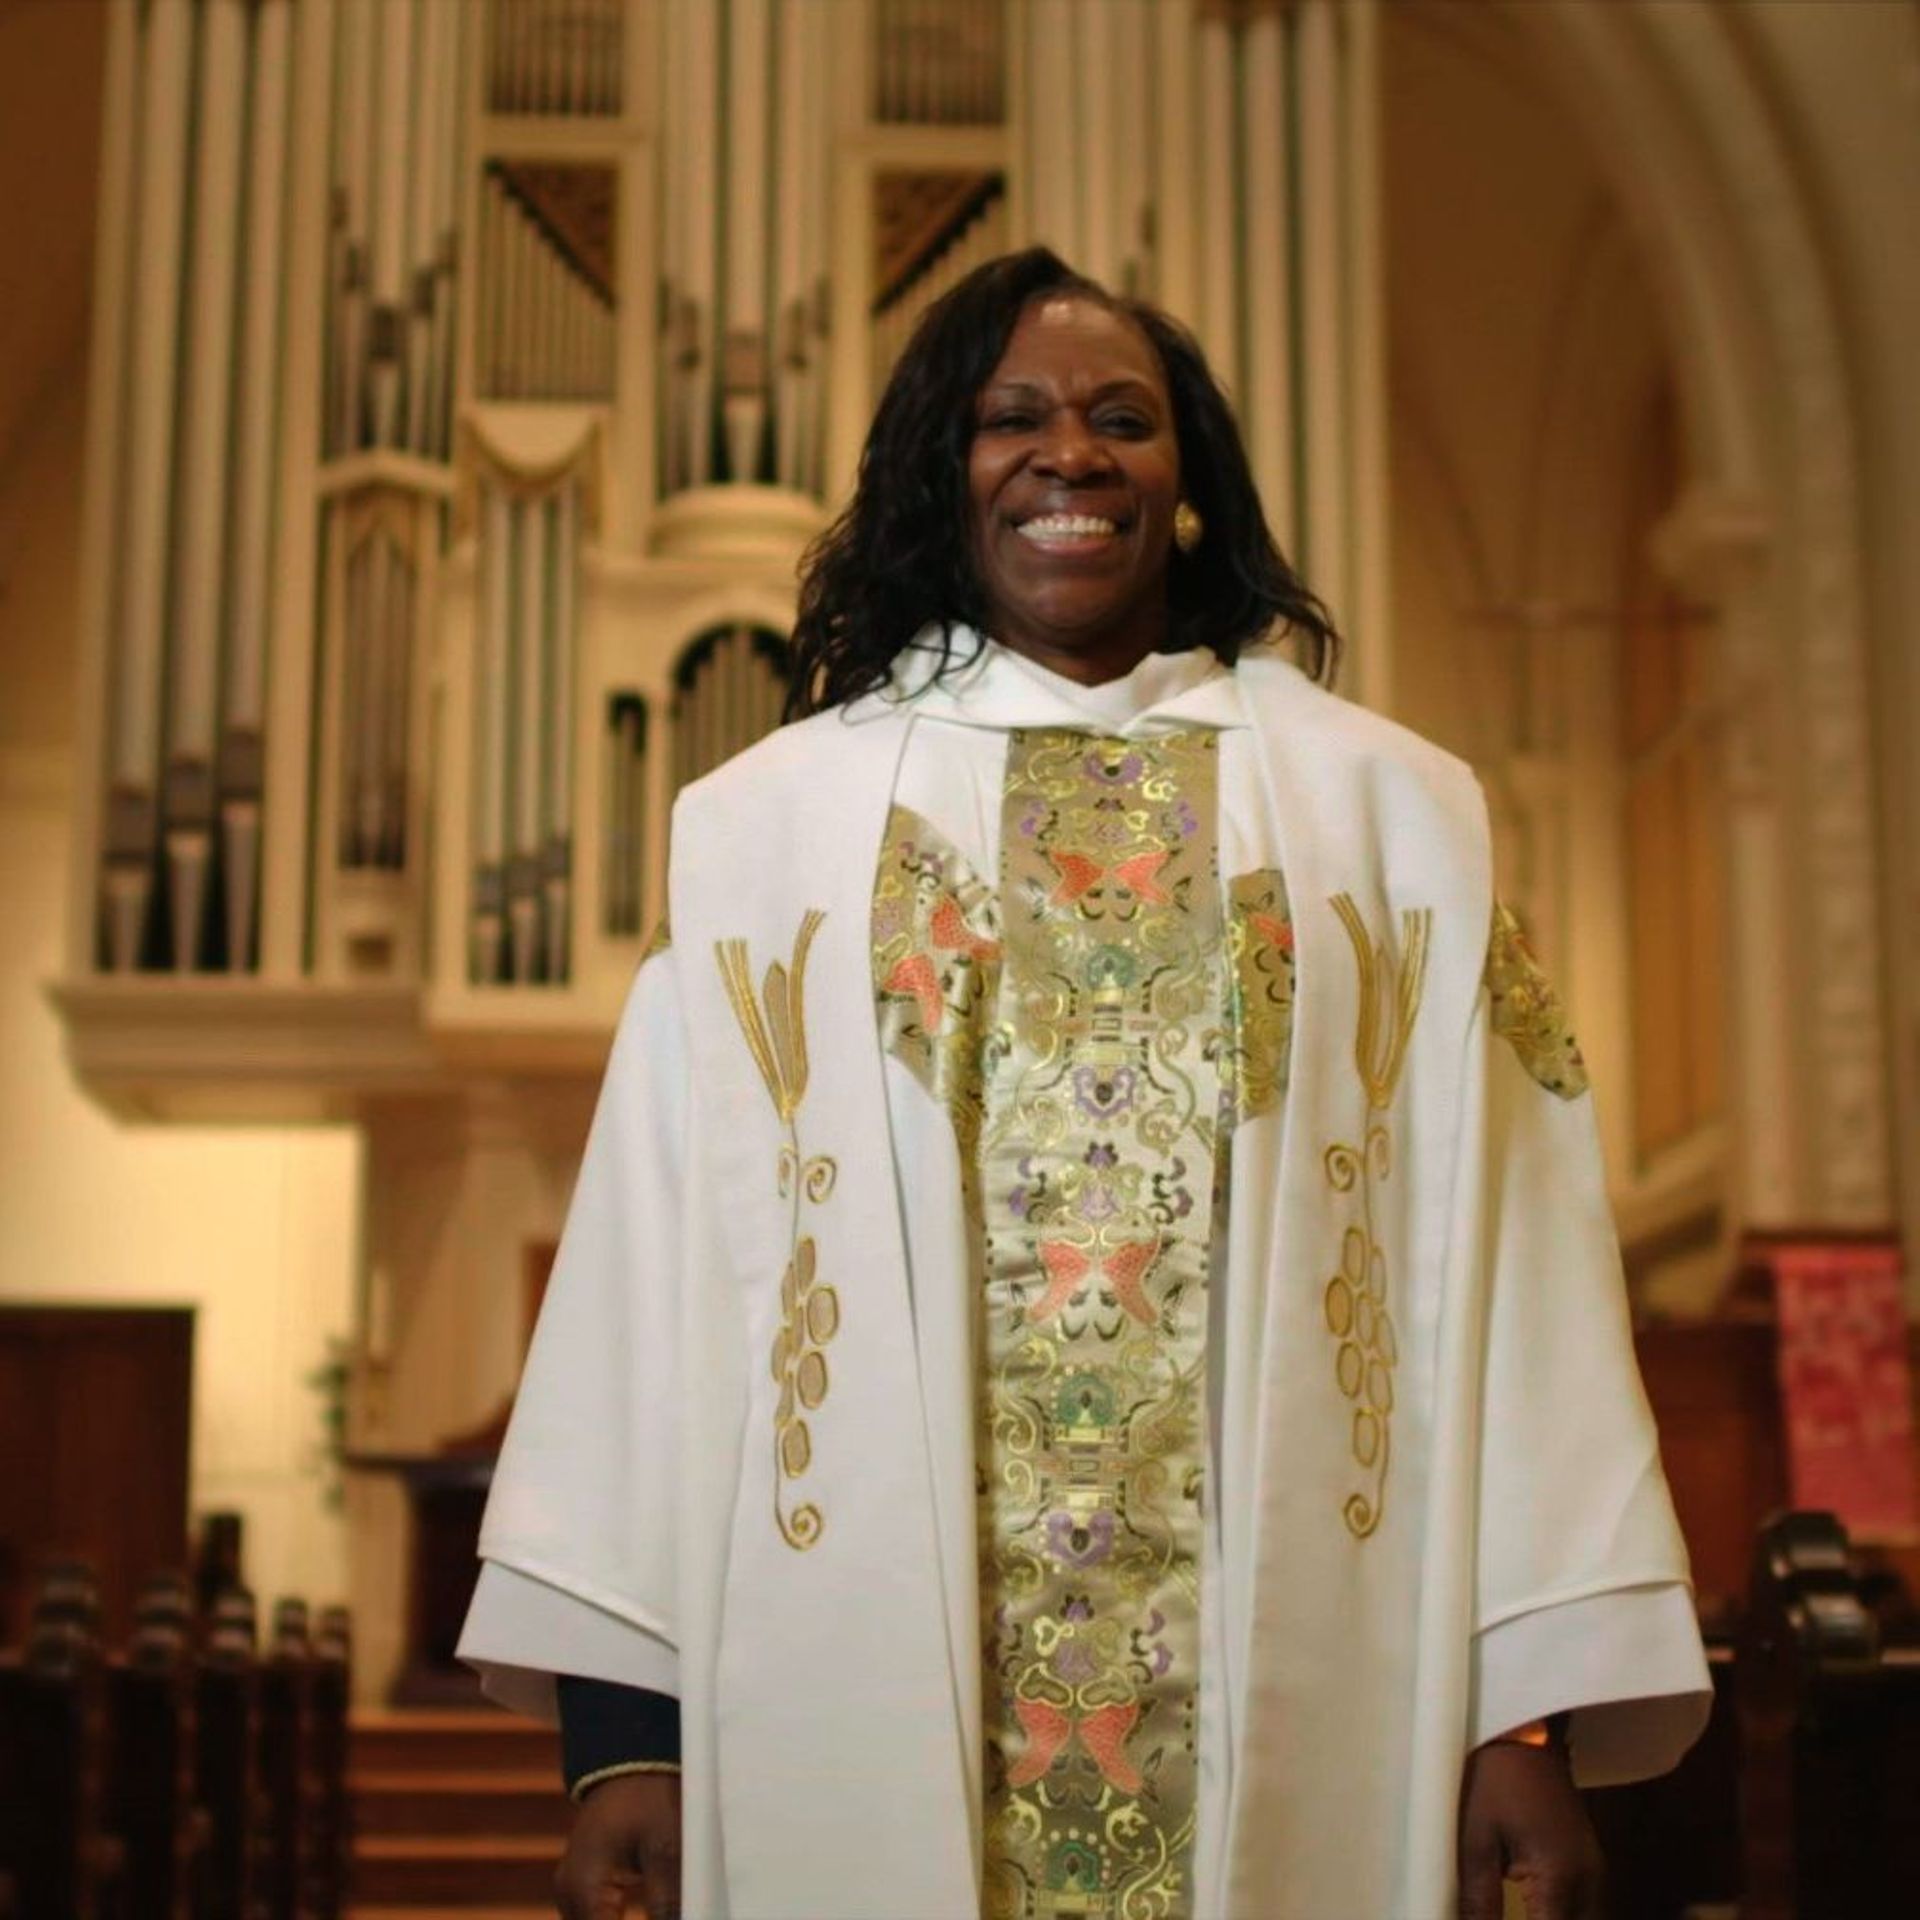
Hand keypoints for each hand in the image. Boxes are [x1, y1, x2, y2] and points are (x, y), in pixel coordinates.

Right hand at [554, 1770, 682, 1919]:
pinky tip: (657, 1914)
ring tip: (674, 1908)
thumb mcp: (668, 1848)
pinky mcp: (585, 1889)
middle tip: (680, 1912)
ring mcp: (572, 1894)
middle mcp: (569, 1899)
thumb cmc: (651, 1795)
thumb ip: (670, 1903)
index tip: (677, 1918)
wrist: (633, 1756)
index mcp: (584, 1891)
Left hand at [1457, 1739, 1602, 1919]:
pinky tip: (1534, 1912)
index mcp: (1561, 1880)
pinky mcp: (1589, 1862)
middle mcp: (1590, 1883)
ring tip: (1510, 1911)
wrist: (1522, 1728)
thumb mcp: (1474, 1841)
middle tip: (1496, 1916)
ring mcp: (1595, 1873)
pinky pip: (1582, 1909)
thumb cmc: (1493, 1778)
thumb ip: (1478, 1902)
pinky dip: (1559, 1916)